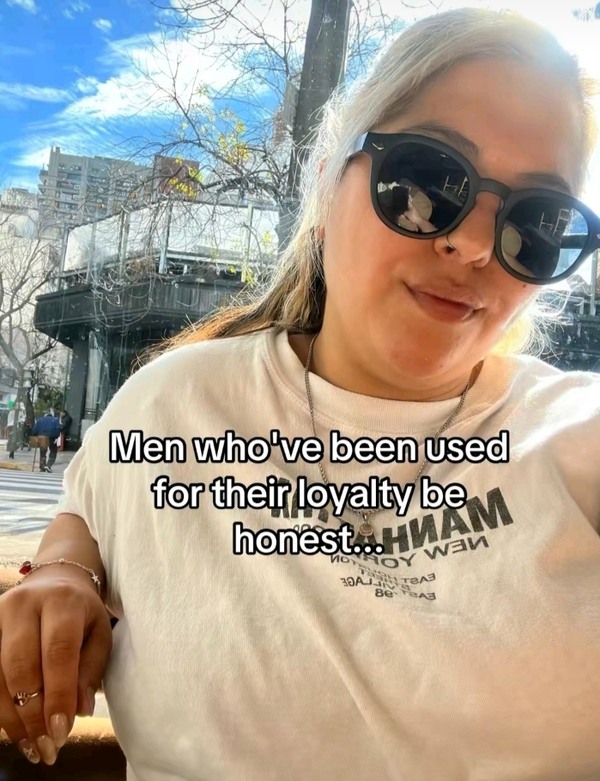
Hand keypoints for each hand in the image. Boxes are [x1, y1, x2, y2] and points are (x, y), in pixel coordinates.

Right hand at [0, 570, 112, 764]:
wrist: (55, 583)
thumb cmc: (82, 615)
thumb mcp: (99, 634)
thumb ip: (91, 670)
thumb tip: (78, 711)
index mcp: (62, 601)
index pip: (58, 652)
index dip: (58, 695)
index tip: (62, 731)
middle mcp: (23, 604)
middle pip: (20, 665)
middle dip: (33, 713)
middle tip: (49, 746)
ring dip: (13, 718)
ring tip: (34, 746)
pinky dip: (1, 708)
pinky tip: (16, 730)